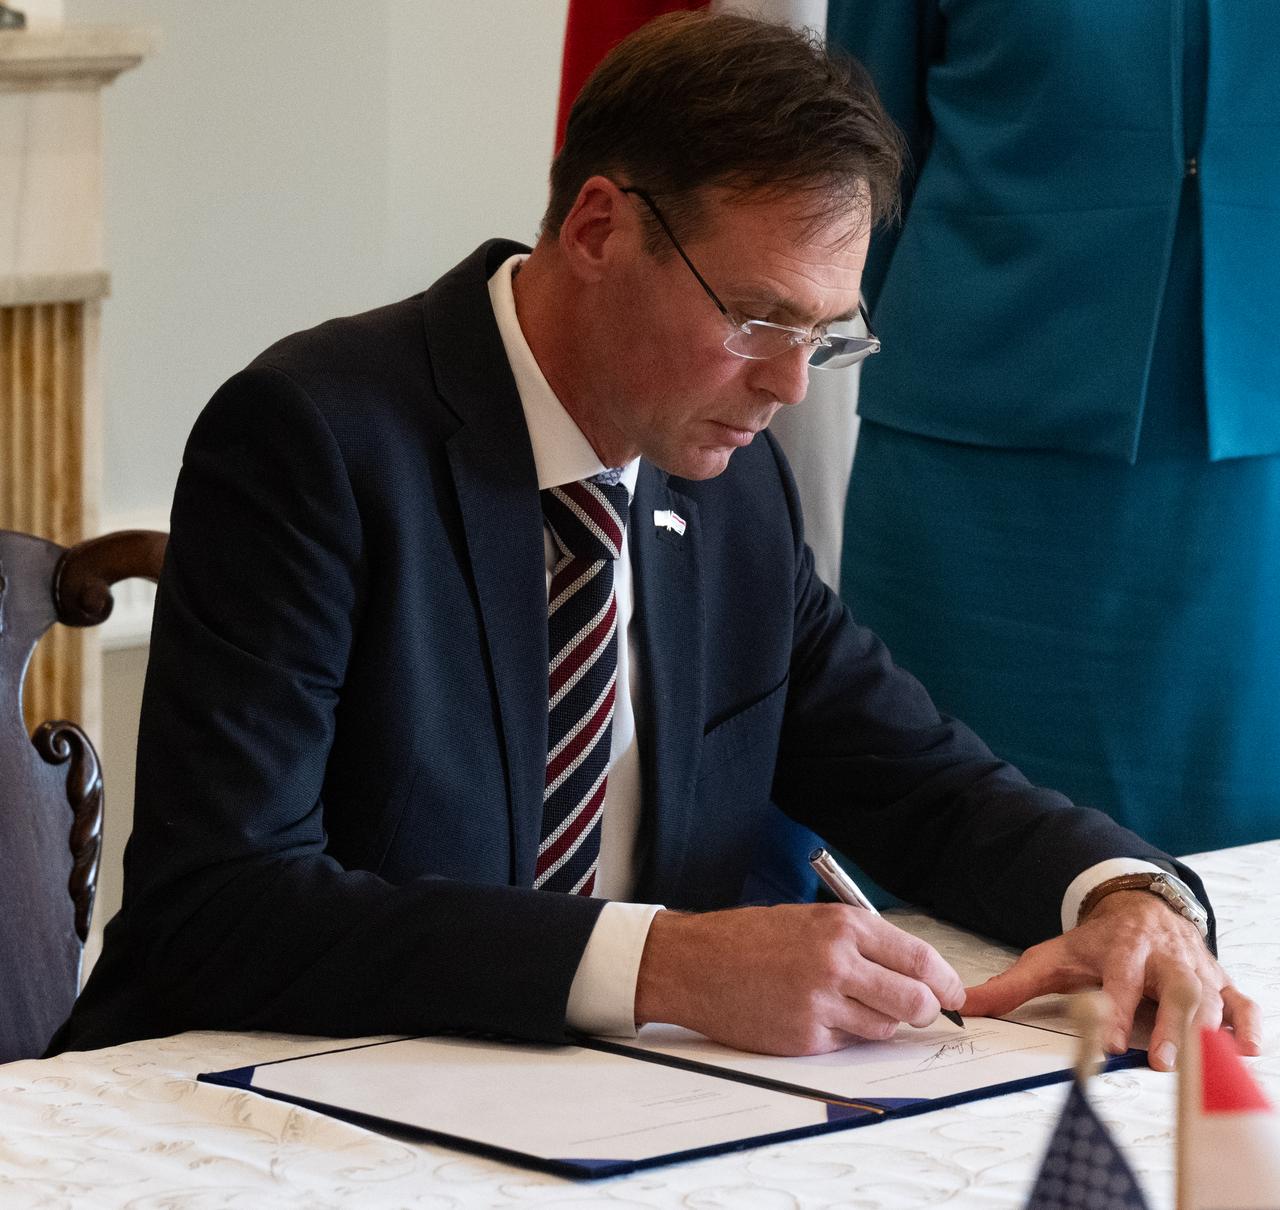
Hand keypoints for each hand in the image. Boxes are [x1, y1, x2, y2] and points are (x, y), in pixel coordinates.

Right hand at [633, 903, 965, 1055]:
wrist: (695, 963)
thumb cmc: (748, 938)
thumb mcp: (809, 920)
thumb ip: (859, 942)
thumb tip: (912, 971)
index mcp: (842, 926)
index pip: (920, 958)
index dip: (946, 982)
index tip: (954, 993)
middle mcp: (837, 962)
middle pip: (915, 1001)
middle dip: (925, 1010)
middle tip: (920, 1010)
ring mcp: (821, 1003)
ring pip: (884, 1028)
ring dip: (878, 1022)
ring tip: (846, 1005)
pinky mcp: (804, 1037)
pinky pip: (846, 1044)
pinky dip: (841, 1035)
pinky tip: (812, 1015)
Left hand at [961, 890, 1261, 1070]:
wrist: (1139, 906)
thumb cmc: (1095, 942)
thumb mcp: (1052, 956)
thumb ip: (1011, 985)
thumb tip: (964, 1005)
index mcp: (1121, 947)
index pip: (1118, 978)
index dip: (1115, 1007)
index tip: (1110, 1041)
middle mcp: (1162, 956)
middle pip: (1170, 988)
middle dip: (1167, 1025)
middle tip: (1159, 1062)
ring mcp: (1194, 968)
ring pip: (1207, 998)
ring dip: (1205, 1032)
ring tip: (1199, 1067)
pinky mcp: (1217, 980)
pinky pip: (1240, 1002)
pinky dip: (1248, 1024)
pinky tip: (1247, 1051)